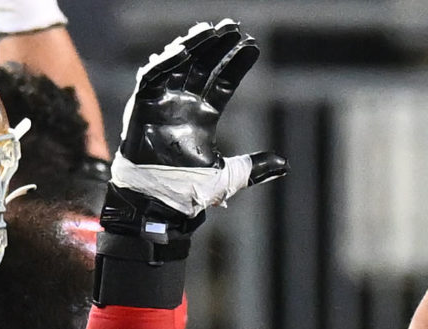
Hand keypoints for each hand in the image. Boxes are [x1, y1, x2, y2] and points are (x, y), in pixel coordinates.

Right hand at [106, 21, 284, 235]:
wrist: (158, 202)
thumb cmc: (188, 191)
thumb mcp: (229, 178)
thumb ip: (254, 168)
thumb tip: (285, 164)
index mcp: (203, 117)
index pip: (222, 83)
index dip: (236, 65)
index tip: (253, 46)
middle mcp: (183, 105)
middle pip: (202, 67)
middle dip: (217, 47)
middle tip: (233, 26)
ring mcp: (163, 104)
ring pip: (179, 66)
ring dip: (194, 46)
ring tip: (211, 30)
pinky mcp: (142, 107)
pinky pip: (153, 78)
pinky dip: (166, 63)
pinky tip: (184, 49)